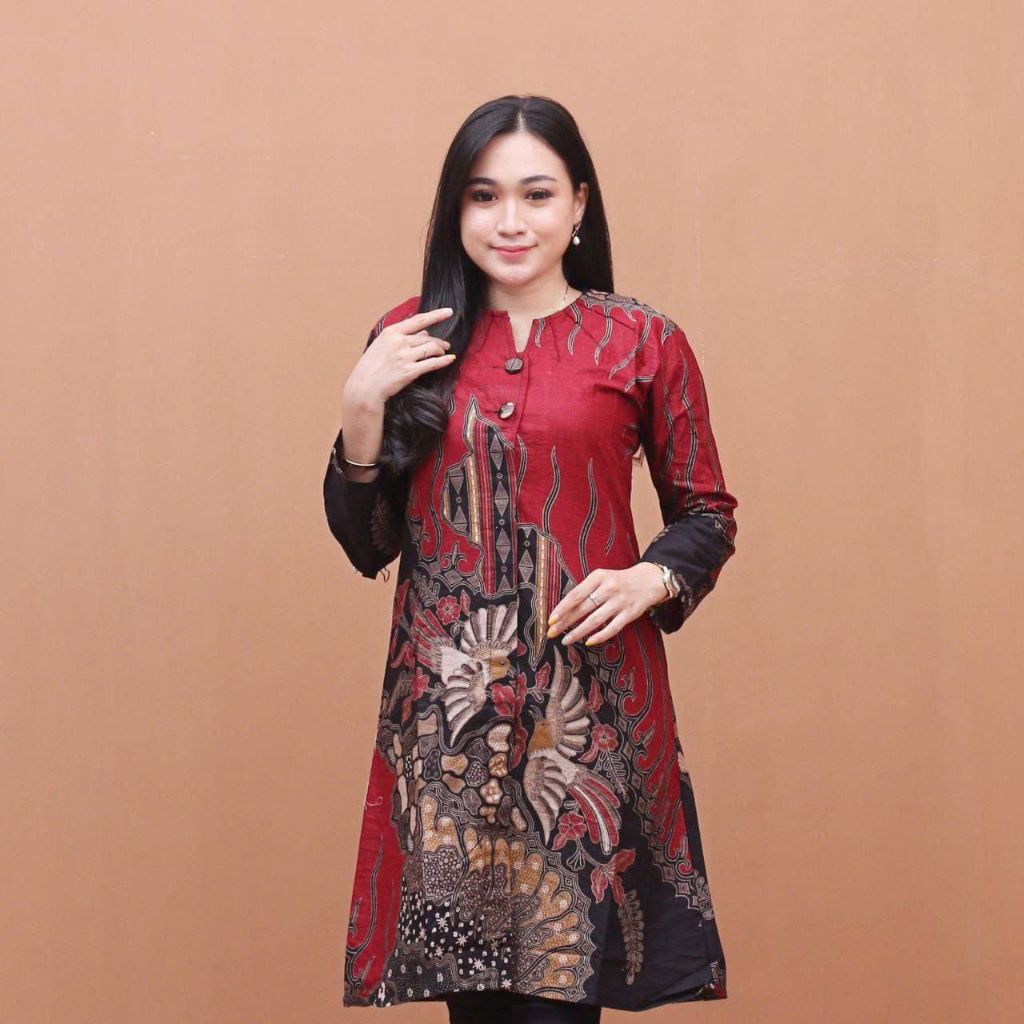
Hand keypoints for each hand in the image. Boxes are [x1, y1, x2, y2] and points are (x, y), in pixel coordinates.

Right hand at [343, 306, 456, 408]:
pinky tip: (450, 359)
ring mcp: (405, 356)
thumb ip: (401, 337)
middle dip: (439, 341)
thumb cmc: (371, 367)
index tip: (448, 312)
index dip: (436, 315)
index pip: (419, 320)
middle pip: (427, 337)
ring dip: (441, 350)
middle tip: (445, 345)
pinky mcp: (410, 371)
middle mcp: (399, 342)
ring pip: (432, 348)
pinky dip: (443, 361)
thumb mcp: (382, 345)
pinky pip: (432, 363)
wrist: (364, 387)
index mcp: (391, 332)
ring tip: (444, 353)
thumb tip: (424, 333)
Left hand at [547, 563, 668, 646]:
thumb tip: (564, 610)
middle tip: (552, 633)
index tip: (550, 620)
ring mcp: (620, 601)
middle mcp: (609, 588)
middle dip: (565, 622)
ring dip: (579, 632)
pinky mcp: (630, 613)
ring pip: (595, 620)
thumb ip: (585, 590)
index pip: (576, 594)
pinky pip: (613, 628)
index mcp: (598, 577)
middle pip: (583, 608)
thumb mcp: (601, 578)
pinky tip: (589, 642)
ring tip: (566, 640)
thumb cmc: (617, 581)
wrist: (648, 580)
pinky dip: (600, 636)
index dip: (562, 608)